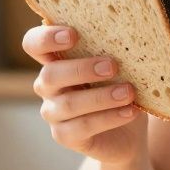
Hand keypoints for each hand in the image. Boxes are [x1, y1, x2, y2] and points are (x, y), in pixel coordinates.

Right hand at [22, 25, 146, 164]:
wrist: (129, 133)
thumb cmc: (121, 89)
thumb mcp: (121, 69)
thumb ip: (117, 54)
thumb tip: (134, 41)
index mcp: (56, 60)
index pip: (34, 44)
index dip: (46, 38)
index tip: (73, 34)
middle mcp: (48, 85)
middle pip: (49, 75)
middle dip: (81, 69)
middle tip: (112, 66)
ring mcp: (53, 112)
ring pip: (68, 104)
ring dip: (101, 97)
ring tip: (128, 92)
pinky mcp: (64, 135)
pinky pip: (81, 127)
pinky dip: (108, 118)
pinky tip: (129, 112)